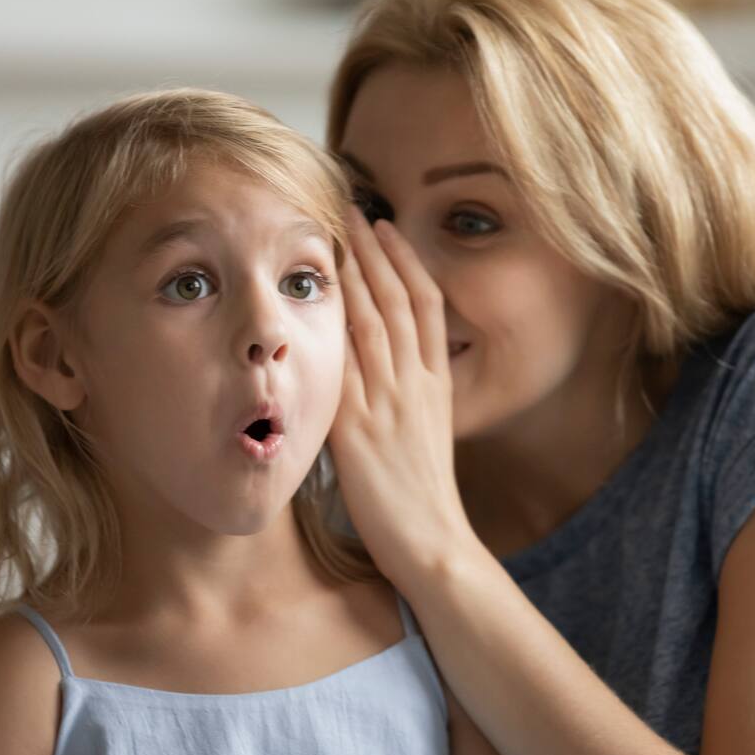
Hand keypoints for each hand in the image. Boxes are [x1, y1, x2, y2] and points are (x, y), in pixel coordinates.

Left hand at [328, 207, 479, 587]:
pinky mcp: (358, 431)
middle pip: (398, 303)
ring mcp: (388, 405)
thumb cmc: (426, 500)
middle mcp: (416, 385)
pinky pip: (346, 370)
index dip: (407, 263)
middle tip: (354, 211)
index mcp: (437, 386)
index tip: (388, 230)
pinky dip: (334, 330)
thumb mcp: (430, 437)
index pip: (426, 307)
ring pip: (374, 325)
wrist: (434, 544)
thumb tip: (382, 375)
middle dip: (376, 253)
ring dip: (355, 277)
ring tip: (339, 237)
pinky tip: (318, 303)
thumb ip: (409, 401)